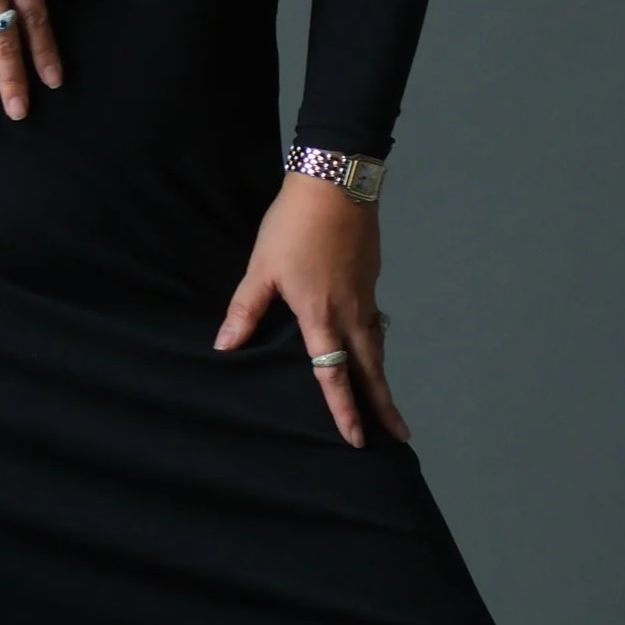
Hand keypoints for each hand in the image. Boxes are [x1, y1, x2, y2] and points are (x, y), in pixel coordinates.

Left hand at [214, 174, 408, 447]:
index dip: (344, 409)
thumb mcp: (261, 269)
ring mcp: (366, 296)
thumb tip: (224, 346)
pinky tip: (374, 349)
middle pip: (370, 369)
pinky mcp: (371, 280)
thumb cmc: (293, 227)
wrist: (335, 187)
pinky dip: (378, 346)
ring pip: (377, 348)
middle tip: (399, 435)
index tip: (355, 438)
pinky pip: (376, 325)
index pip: (332, 374)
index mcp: (320, 316)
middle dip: (383, 405)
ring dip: (383, 378)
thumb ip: (245, 310)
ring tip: (389, 403)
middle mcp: (350, 313)